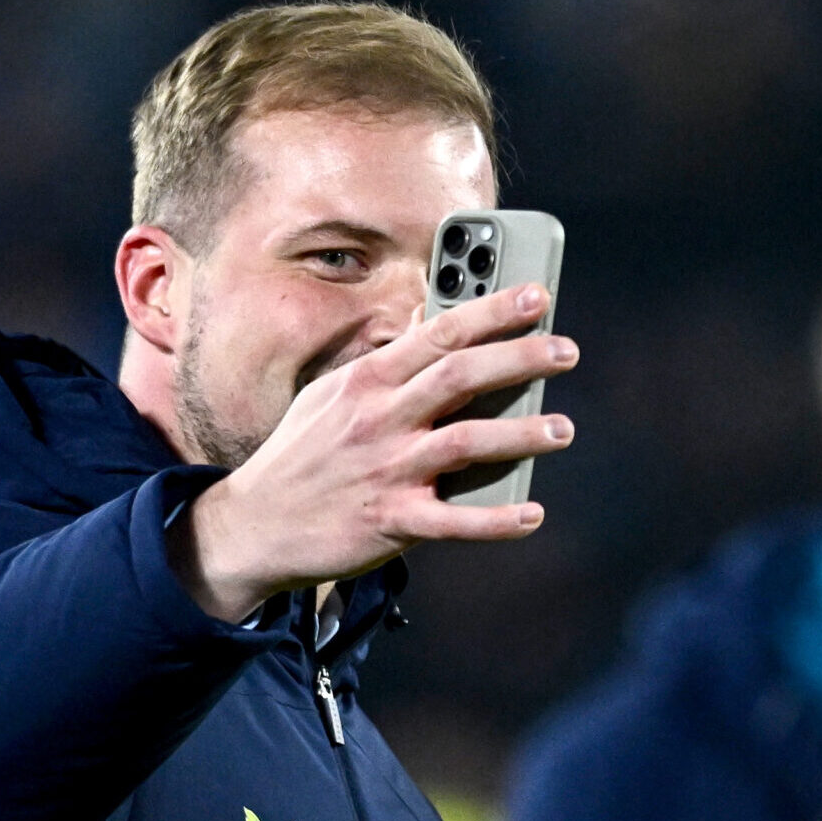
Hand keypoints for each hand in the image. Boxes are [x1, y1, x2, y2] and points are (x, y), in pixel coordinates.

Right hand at [174, 284, 577, 620]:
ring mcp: (386, 470)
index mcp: (367, 380)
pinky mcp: (390, 521)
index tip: (535, 295)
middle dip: (519, 359)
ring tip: (562, 429)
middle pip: (459, 377)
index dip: (491, 312)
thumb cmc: (303, 454)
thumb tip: (427, 317)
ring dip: (519, 434)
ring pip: (464, 442)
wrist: (254, 524)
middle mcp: (379, 419)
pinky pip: (453, 521)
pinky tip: (532, 514)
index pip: (438, 334)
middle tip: (566, 351)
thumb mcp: (332, 394)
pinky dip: (495, 520)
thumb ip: (384, 360)